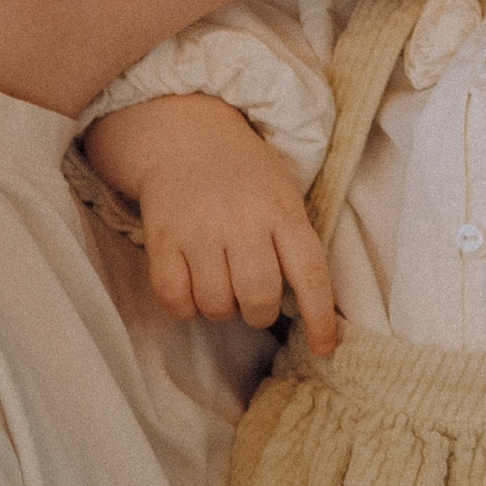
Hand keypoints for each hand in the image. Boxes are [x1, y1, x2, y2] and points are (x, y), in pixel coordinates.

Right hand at [84, 95, 338, 351]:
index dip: (320, 318)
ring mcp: (199, 230)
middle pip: (258, 297)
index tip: (323, 348)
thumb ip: (295, 242)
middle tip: (252, 300)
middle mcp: (242, 221)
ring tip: (220, 286)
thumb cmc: (245, 177)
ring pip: (216, 305)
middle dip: (259, 313)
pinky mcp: (162, 239)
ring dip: (221, 309)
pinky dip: (185, 307)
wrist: (185, 137)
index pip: (310, 273)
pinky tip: (191, 290)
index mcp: (282, 211)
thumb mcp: (284, 195)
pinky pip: (175, 299)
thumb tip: (308, 308)